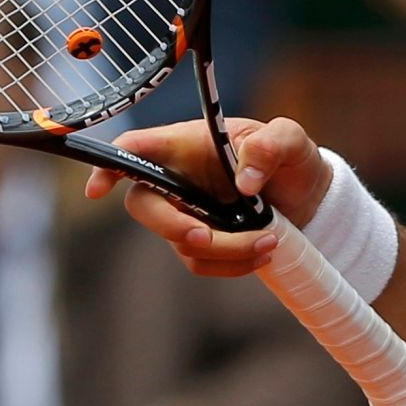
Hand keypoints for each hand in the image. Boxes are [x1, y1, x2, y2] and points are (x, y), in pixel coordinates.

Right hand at [85, 117, 332, 276]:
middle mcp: (178, 177)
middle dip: (171, 226)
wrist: (308, 195)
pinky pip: (199, 261)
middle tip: (206, 238)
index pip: (135, 148)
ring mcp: (186, 210)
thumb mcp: (291, 140)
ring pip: (179, 241)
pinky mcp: (201, 239)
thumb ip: (272, 145)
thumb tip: (245, 180)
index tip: (97, 191)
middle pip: (143, 205)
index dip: (109, 165)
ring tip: (270, 240)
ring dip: (223, 250)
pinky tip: (263, 253)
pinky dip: (230, 264)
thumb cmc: (290, 157)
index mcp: (188, 143)